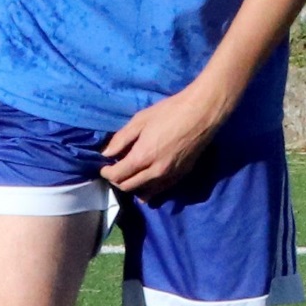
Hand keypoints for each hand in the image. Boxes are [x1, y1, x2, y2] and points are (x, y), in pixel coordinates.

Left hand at [100, 83, 228, 197]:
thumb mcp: (140, 120)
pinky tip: (147, 183)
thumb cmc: (169, 112)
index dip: (106, 173)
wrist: (201, 114)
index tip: (104, 167)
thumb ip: (121, 139)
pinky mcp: (181, 176)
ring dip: (133, 186)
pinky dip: (150, 189)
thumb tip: (106, 154)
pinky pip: (161, 190)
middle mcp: (155, 172)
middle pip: (128, 187)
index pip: (117, 175)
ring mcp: (170, 176)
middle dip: (117, 181)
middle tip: (115, 171)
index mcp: (143, 156)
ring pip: (145, 193)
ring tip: (130, 176)